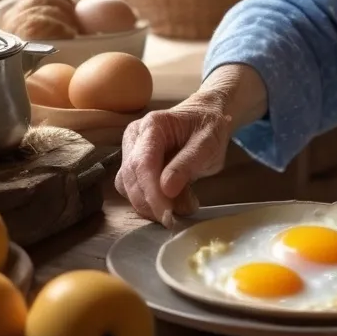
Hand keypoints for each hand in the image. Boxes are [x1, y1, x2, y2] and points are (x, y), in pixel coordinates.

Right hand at [115, 91, 232, 226]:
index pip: (143, 163)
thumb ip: (188, 164)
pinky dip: (149, 202)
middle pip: (130, 177)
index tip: (167, 215)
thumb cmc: (209, 126)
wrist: (206, 116)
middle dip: (150, 203)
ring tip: (181, 206)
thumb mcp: (208, 143)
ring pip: (127, 186)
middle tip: (176, 218)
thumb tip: (167, 189)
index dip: (151, 192)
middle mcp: (135, 137)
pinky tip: (172, 203)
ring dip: (149, 204)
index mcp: (152, 126)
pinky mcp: (133, 166)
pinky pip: (133, 189)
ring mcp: (131, 151)